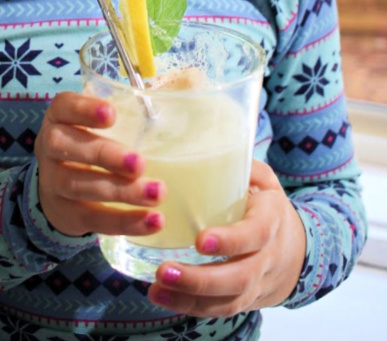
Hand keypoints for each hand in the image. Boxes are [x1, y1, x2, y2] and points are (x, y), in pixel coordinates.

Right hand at [35, 91, 166, 237]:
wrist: (60, 189)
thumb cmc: (95, 140)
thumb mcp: (102, 121)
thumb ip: (133, 108)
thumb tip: (192, 85)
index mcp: (59, 117)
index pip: (63, 107)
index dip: (84, 109)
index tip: (111, 114)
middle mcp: (49, 147)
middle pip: (67, 148)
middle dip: (106, 155)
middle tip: (140, 163)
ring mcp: (53, 183)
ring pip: (80, 186)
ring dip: (122, 191)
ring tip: (157, 193)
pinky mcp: (67, 214)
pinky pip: (94, 220)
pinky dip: (126, 222)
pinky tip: (153, 221)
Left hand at [148, 159, 305, 316]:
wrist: (297, 250)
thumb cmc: (268, 206)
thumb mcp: (264, 180)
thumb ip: (241, 164)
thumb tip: (208, 143)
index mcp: (271, 221)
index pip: (254, 235)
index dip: (230, 241)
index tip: (200, 241)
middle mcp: (266, 257)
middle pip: (238, 277)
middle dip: (200, 279)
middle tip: (164, 271)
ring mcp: (256, 283)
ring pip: (227, 300)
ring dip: (189, 299)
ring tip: (156, 288)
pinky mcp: (243, 300)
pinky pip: (220, 311)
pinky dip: (190, 308)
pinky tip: (161, 297)